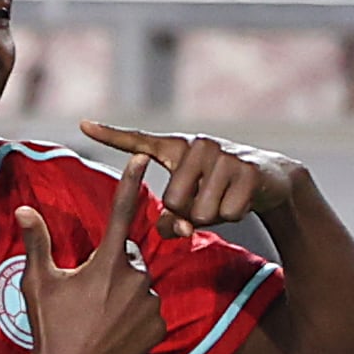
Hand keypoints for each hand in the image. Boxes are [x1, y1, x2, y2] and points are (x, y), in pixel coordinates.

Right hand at [14, 153, 166, 353]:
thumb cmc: (49, 326)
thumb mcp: (38, 282)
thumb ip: (37, 242)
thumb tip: (24, 210)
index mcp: (106, 263)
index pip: (121, 212)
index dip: (132, 182)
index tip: (144, 159)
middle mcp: (134, 278)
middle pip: (130, 258)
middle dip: (114, 268)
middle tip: (89, 296)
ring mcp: (149, 304)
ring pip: (141, 286)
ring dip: (126, 293)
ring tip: (99, 318)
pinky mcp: (158, 326)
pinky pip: (150, 311)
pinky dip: (136, 317)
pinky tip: (115, 332)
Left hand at [82, 120, 299, 238]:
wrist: (271, 179)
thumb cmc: (220, 191)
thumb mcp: (192, 203)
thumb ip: (172, 219)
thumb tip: (177, 228)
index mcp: (176, 149)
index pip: (138, 141)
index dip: (111, 135)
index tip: (82, 125)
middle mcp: (197, 145)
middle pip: (173, 201)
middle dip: (189, 214)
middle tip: (207, 201)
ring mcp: (223, 155)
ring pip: (201, 212)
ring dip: (214, 217)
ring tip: (225, 198)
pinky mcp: (247, 170)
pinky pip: (228, 214)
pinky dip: (234, 216)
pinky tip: (243, 198)